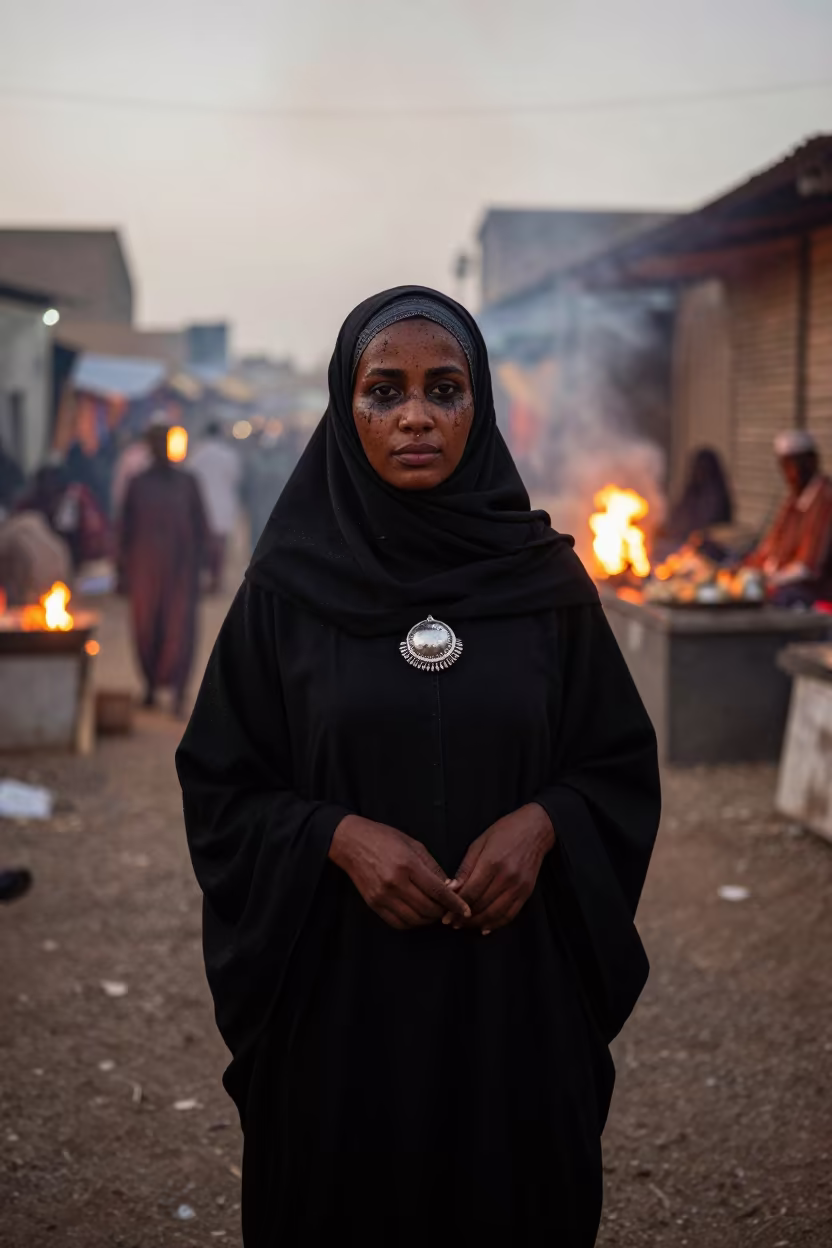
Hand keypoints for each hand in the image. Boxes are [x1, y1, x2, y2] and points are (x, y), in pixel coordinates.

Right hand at [329, 815, 470, 930]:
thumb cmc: (384, 838)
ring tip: (434, 911)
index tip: (467, 911)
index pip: (438, 891)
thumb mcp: (414, 845)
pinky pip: (398, 923)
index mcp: (407, 865)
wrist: (351, 843)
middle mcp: (395, 883)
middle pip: (428, 909)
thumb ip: (433, 868)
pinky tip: (417, 914)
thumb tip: (450, 888)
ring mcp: (383, 896)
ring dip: (429, 919)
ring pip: (415, 919)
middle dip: (443, 912)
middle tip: (449, 909)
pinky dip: (412, 923)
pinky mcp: (374, 904)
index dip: (455, 904)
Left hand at [449, 803, 554, 934]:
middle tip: (452, 923)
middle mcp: (507, 877)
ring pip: (495, 913)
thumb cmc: (504, 832)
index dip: (456, 907)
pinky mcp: (527, 892)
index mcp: (492, 863)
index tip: (445, 916)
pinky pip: (510, 914)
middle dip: (464, 918)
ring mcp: (518, 886)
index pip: (470, 893)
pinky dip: (497, 923)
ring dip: (478, 923)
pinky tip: (485, 927)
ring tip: (464, 926)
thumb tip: (451, 888)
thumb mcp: (479, 843)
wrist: (535, 829)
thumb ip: (466, 868)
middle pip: (481, 905)